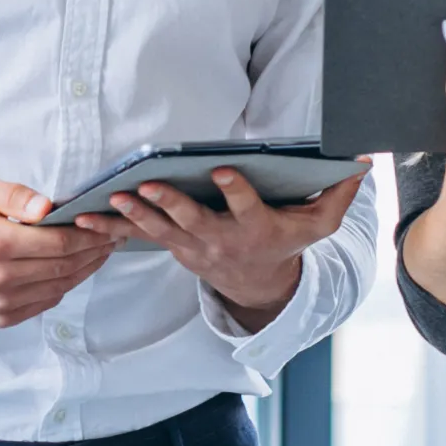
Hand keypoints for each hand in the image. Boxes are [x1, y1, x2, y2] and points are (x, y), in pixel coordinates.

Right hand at [0, 175, 116, 327]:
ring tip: (100, 253)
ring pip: (58, 287)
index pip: (57, 243)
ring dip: (85, 270)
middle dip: (93, 251)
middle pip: (63, 266)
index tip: (106, 225)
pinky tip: (74, 269)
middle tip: (113, 238)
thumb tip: (49, 207)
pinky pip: (44, 302)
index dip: (88, 235)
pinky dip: (63, 285)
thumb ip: (15, 195)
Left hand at [73, 169, 363, 328]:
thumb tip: (363, 162)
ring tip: (110, 199)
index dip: (237, 190)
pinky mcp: (172, 247)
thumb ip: (339, 193)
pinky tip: (82, 219)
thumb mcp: (320, 223)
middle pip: (193, 222)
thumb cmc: (287, 242)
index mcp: (257, 228)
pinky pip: (137, 239)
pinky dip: (109, 231)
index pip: (247, 206)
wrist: (258, 284)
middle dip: (171, 205)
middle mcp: (222, 240)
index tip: (224, 171)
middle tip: (149, 187)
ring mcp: (193, 246)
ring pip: (159, 231)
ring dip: (133, 216)